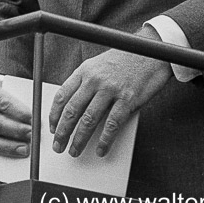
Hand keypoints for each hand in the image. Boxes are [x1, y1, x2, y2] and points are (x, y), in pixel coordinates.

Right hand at [0, 80, 31, 157]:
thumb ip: (17, 99)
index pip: (3, 102)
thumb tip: (37, 113)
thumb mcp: (5, 89)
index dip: (19, 112)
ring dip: (10, 145)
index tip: (32, 118)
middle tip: (31, 134)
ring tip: (26, 147)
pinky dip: (1, 152)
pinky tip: (14, 152)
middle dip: (16, 130)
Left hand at [49, 27, 170, 157]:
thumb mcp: (99, 64)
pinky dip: (105, 140)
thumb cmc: (125, 60)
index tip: (52, 128)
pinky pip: (112, 124)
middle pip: (72, 110)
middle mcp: (95, 79)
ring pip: (89, 120)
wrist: (150, 51)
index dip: (55, 115)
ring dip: (79, 139)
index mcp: (85, 70)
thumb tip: (75, 109)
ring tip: (75, 151)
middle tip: (58, 146)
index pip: (62, 95)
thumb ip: (86, 83)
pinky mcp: (128, 99)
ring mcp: (111, 89)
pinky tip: (100, 150)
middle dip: (63, 132)